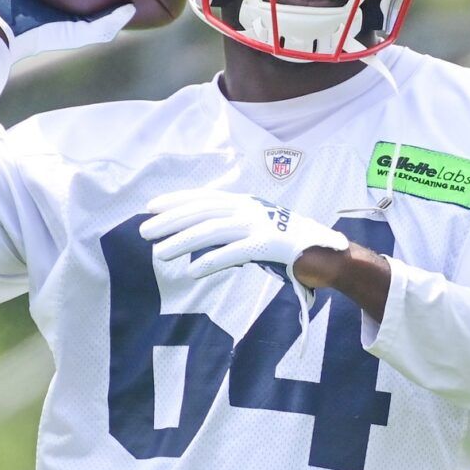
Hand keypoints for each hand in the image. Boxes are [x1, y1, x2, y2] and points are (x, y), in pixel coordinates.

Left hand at [139, 189, 348, 289]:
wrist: (326, 253)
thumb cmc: (287, 245)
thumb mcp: (255, 231)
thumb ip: (230, 232)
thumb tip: (197, 242)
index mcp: (244, 202)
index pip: (203, 198)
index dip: (176, 201)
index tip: (150, 207)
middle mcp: (248, 209)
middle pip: (201, 212)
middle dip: (170, 221)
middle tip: (143, 232)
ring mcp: (259, 225)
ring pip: (212, 231)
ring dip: (183, 242)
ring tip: (160, 254)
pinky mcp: (268, 245)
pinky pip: (234, 253)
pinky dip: (212, 261)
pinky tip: (193, 271)